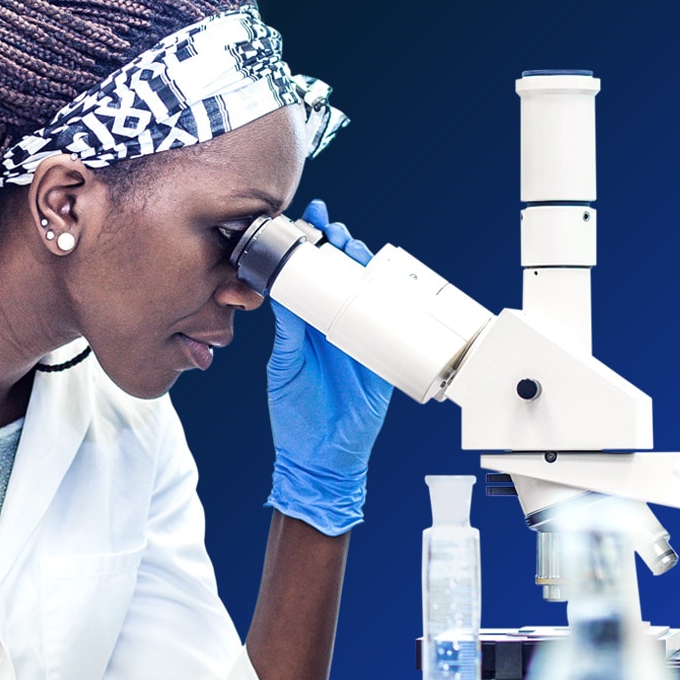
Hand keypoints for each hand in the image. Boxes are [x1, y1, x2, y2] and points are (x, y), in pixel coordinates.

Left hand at [265, 200, 393, 536]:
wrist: (321, 455)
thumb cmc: (297, 414)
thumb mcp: (286, 366)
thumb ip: (289, 333)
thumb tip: (284, 294)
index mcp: (308, 326)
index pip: (310, 280)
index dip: (310, 252)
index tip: (306, 224)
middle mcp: (335, 327)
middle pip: (343, 278)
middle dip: (339, 248)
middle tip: (332, 229)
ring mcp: (361, 340)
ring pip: (368, 294)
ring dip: (364, 268)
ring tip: (352, 246)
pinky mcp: (383, 357)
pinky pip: (394, 325)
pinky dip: (395, 304)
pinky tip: (389, 284)